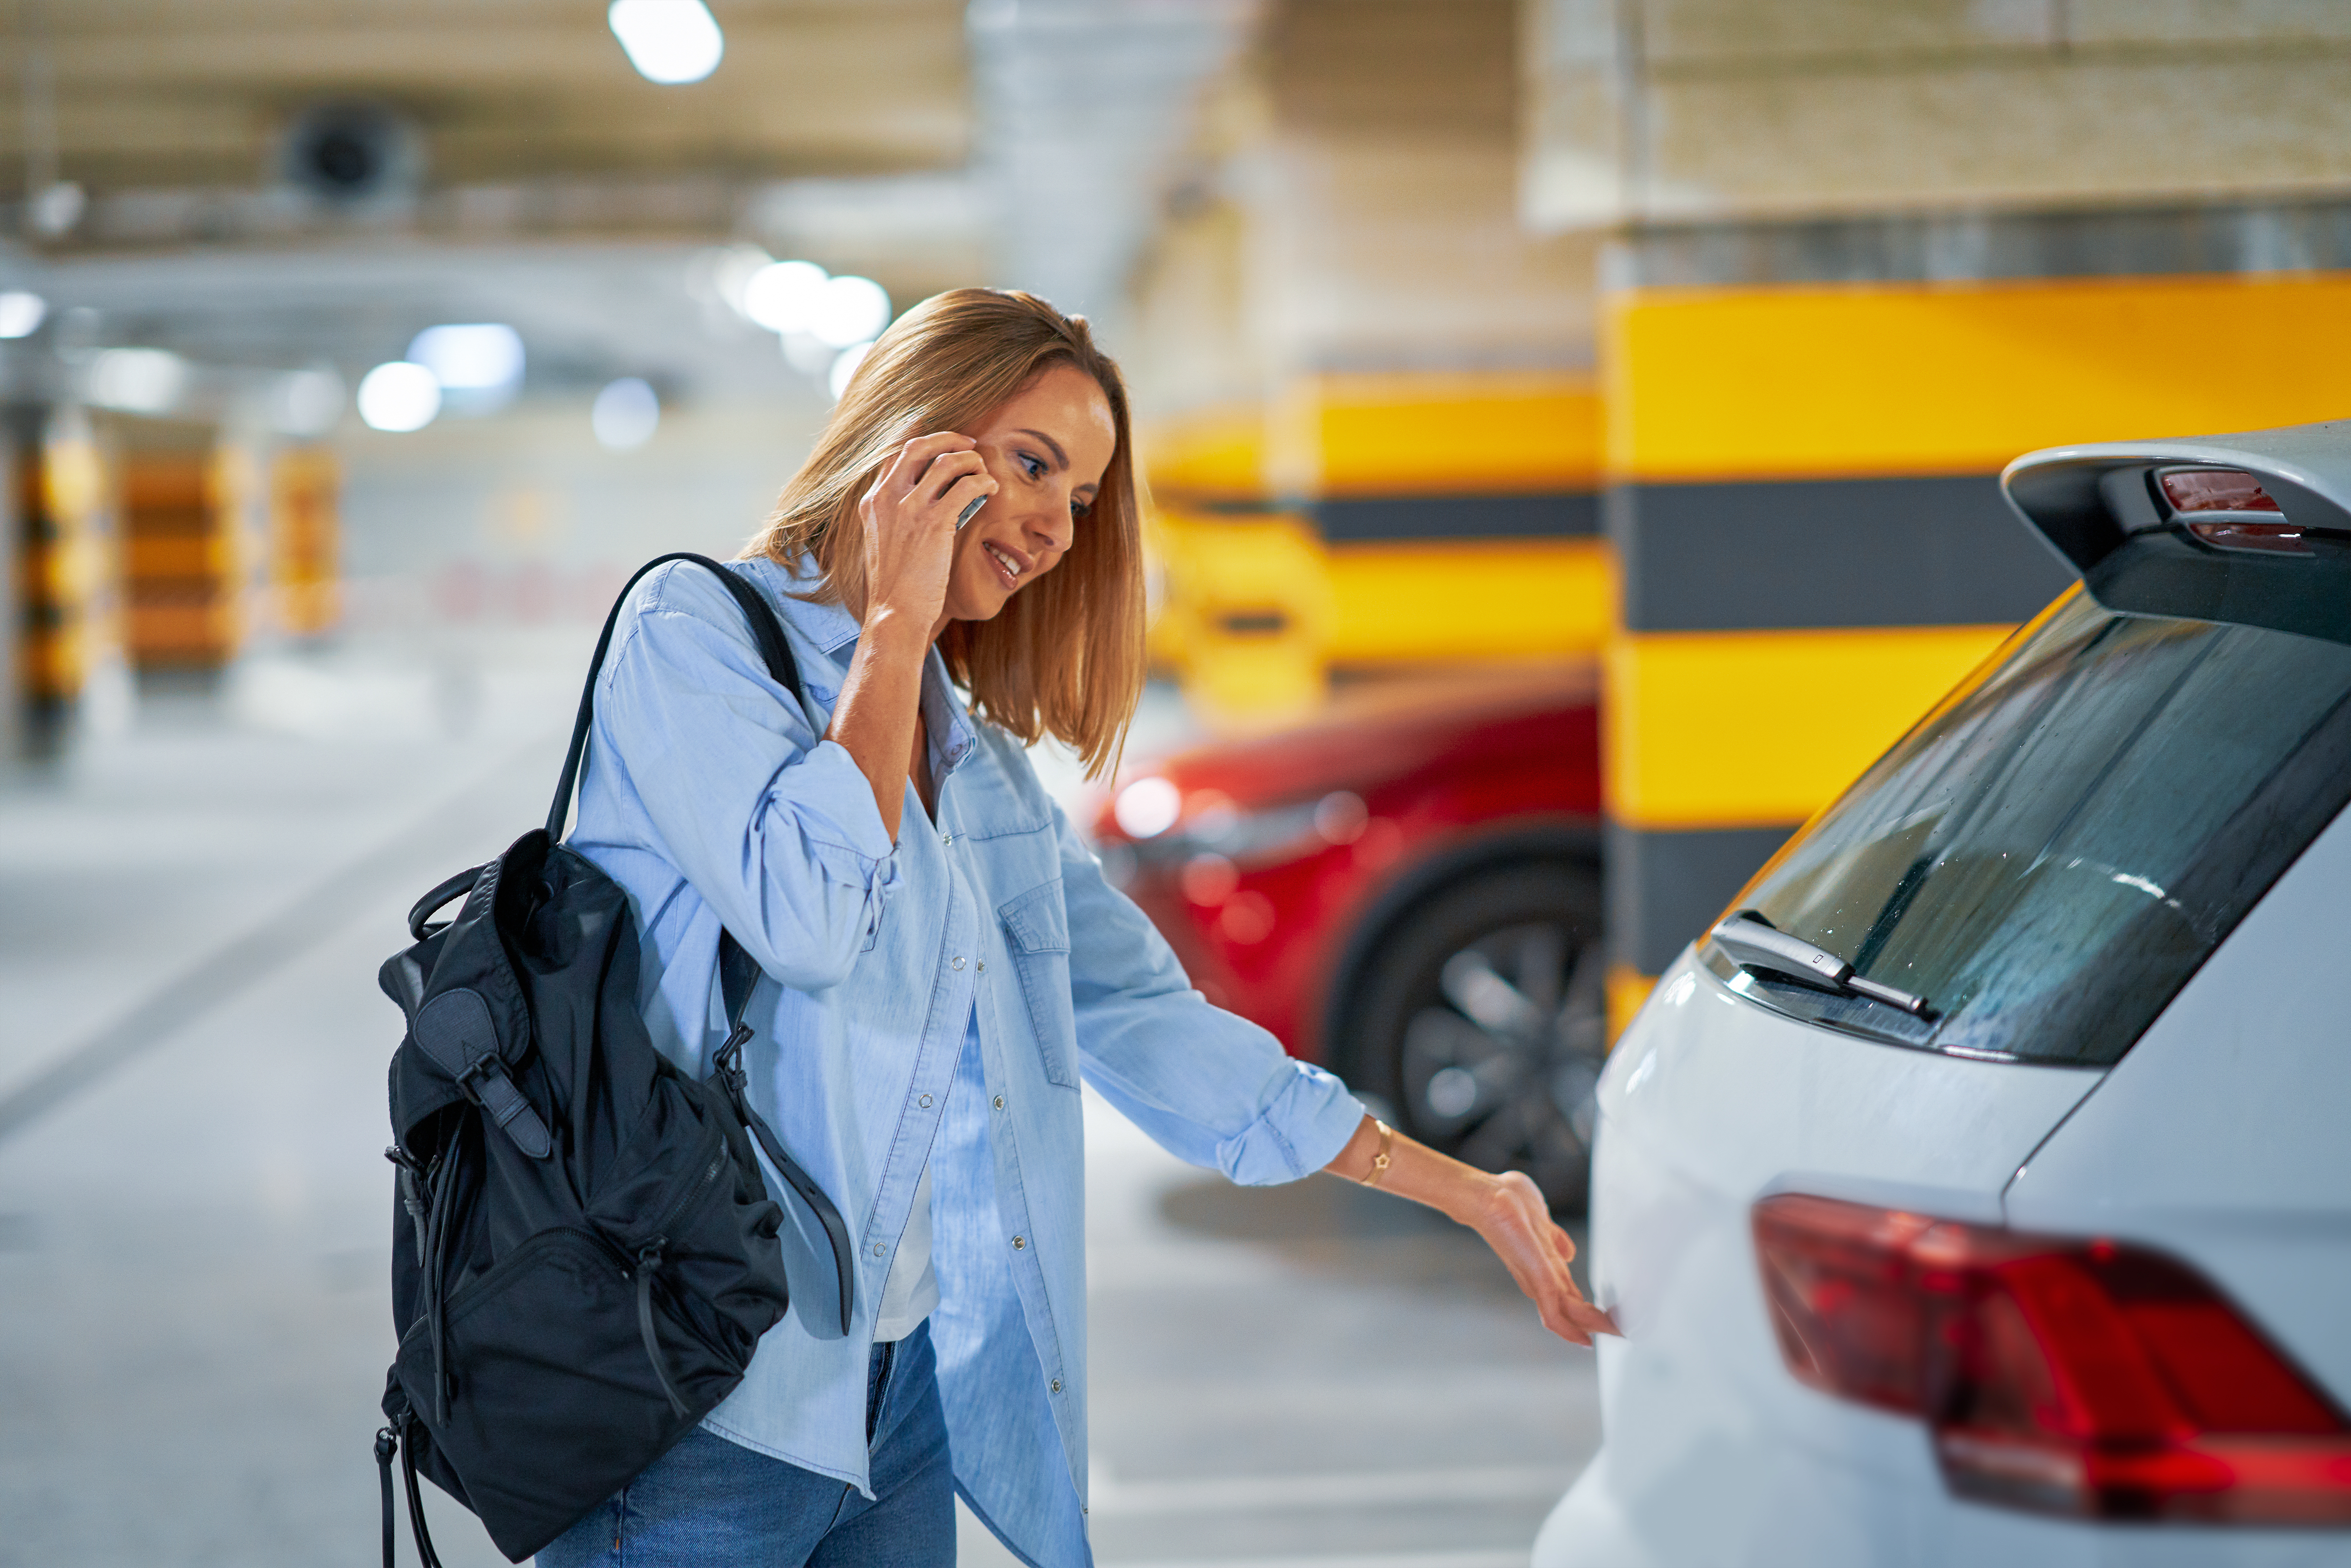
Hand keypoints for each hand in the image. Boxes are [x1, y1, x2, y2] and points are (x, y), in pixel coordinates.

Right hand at [857, 431, 998, 630]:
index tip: (938, 438)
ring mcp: (909, 509)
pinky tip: (992, 488)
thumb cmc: (895, 586)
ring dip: (971, 460)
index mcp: (872, 503)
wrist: (894, 613)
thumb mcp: (884, 543)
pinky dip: (983, 482)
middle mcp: (887, 499)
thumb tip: (930, 501)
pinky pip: (966, 487)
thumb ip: (896, 517)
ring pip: (946, 461)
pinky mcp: (934, 522)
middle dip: (947, 438)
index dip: (920, 440)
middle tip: (969, 444)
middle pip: (917, 446)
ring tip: (983, 469)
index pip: (894, 455)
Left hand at [1472, 1170, 1620, 1346]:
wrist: (1486, 1195)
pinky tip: (1585, 1339)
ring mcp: (1537, 1277)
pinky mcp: (1536, 1275)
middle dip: (1595, 1323)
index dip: (1587, 1309)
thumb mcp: (1542, 1219)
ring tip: (1616, 1334)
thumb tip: (1568, 1252)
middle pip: (1570, 1308)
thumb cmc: (1508, 1199)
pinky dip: (1570, 1328)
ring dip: (1591, 1326)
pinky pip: (1553, 1311)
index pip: (1569, 1294)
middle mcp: (1540, 1275)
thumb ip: (1555, 1237)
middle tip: (1622, 1333)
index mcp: (1545, 1263)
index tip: (1612, 1319)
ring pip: (1566, 1313)